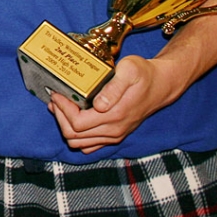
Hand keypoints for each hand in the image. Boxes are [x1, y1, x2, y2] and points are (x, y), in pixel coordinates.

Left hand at [47, 55, 178, 153]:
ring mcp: (114, 135)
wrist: (161, 85)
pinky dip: (76, 134)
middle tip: (55, 98)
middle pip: (74, 135)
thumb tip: (99, 104)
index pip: (77, 123)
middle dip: (59, 116)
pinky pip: (89, 145)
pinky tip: (73, 116)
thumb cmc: (144, 75)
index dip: (62, 109)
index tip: (56, 93)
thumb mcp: (130, 71)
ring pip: (79, 142)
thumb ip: (113, 87)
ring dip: (65, 125)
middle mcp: (113, 130)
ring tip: (60, 106)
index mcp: (115, 115)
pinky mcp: (115, 135)